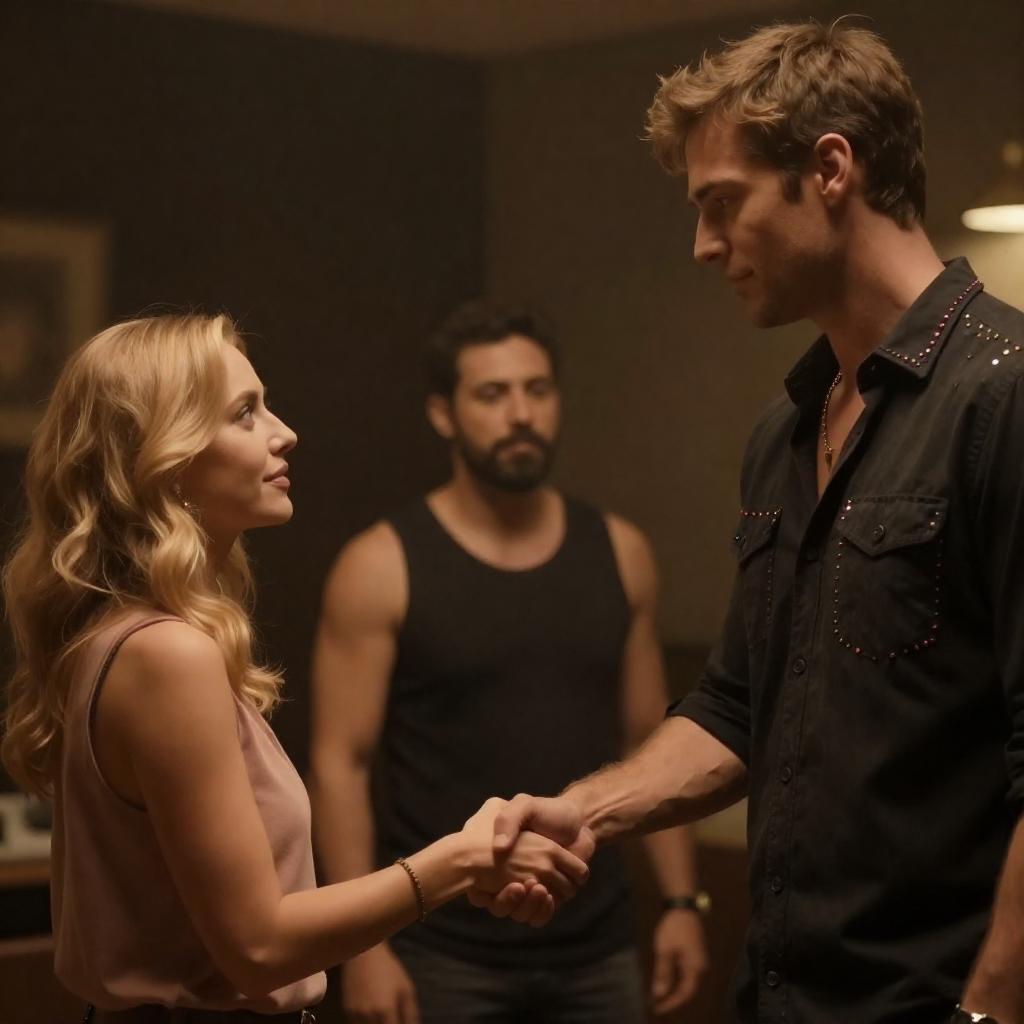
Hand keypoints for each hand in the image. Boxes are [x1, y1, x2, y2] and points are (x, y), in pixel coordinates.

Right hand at [342, 942, 418, 1023]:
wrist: (365, 954)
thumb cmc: (389, 970)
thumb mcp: (406, 989)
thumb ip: (411, 1015)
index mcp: (385, 1011)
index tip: (399, 1023)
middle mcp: (368, 1017)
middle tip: (391, 1019)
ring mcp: (355, 1015)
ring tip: (383, 1017)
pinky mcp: (346, 1012)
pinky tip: (372, 1018)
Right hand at [461, 799, 589, 901]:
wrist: (577, 822)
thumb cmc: (548, 812)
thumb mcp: (523, 806)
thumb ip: (508, 820)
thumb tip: (499, 847)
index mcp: (502, 858)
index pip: (479, 889)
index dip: (484, 891)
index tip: (500, 878)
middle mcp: (514, 876)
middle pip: (501, 906)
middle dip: (510, 899)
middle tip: (520, 884)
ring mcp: (532, 889)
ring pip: (520, 913)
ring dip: (529, 903)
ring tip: (538, 885)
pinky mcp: (549, 899)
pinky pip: (539, 917)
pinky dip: (543, 910)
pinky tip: (548, 895)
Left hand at [650, 908, 708, 1013]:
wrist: (684, 904)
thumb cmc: (674, 927)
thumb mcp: (665, 950)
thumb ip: (663, 973)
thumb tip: (659, 994)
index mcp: (696, 968)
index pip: (684, 993)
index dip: (670, 1003)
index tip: (656, 1008)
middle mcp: (700, 966)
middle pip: (686, 989)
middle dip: (670, 997)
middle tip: (654, 1003)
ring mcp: (698, 959)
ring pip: (685, 980)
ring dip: (672, 987)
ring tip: (656, 993)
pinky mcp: (693, 952)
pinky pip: (684, 971)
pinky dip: (674, 977)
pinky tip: (664, 977)